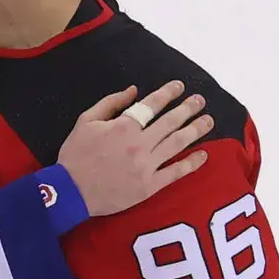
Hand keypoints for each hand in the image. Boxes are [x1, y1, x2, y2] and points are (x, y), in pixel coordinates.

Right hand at [57, 80, 211, 215]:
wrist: (70, 192)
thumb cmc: (75, 155)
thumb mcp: (85, 121)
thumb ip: (110, 103)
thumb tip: (134, 90)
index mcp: (123, 126)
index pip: (152, 105)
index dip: (168, 93)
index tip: (180, 86)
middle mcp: (139, 143)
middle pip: (170, 122)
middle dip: (188, 109)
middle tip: (200, 100)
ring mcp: (147, 166)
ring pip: (177, 144)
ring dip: (195, 130)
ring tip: (208, 121)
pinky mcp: (150, 186)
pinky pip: (176, 173)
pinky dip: (191, 163)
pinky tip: (203, 155)